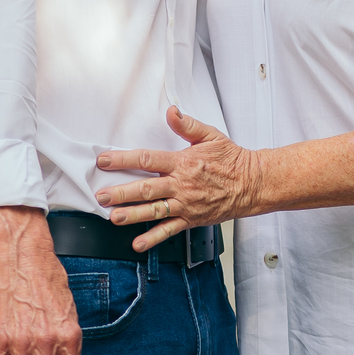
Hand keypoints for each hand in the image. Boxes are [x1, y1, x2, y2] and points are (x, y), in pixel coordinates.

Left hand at [95, 107, 262, 248]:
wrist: (251, 184)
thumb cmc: (231, 160)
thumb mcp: (210, 136)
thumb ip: (187, 125)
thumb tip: (172, 111)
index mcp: (183, 162)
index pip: (147, 159)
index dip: (123, 159)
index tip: (105, 160)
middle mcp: (181, 184)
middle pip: (146, 188)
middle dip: (121, 192)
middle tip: (102, 196)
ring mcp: (185, 204)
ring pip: (154, 210)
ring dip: (132, 215)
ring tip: (114, 217)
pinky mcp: (191, 219)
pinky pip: (169, 230)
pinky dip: (153, 238)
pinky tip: (137, 243)